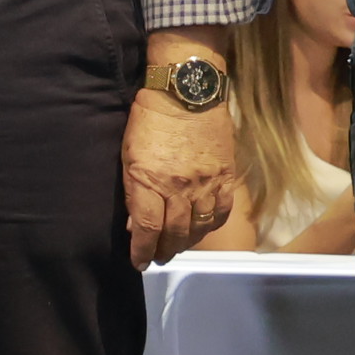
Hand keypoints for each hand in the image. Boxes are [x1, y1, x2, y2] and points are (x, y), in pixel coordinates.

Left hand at [124, 91, 239, 267]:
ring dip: (187, 243)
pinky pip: (222, 211)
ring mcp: (206, 183)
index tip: (138, 262)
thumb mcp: (128, 155)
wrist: (187, 92)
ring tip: (177, 247)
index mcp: (150, 181)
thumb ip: (133, 192)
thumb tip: (136, 224)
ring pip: (200, 227)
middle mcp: (180, 188)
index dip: (142, 251)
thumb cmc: (149, 120)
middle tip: (158, 257)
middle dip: (164, 250)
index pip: (148, 229)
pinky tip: (202, 230)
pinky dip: (212, 226)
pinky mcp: (226, 176)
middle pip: (175, 233)